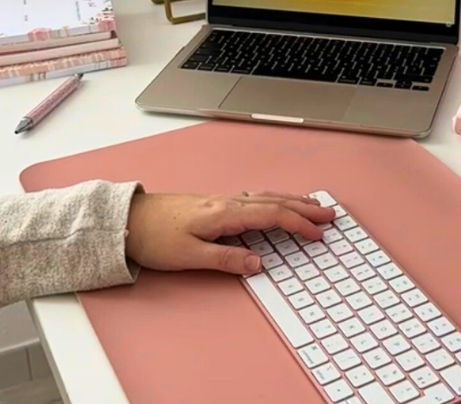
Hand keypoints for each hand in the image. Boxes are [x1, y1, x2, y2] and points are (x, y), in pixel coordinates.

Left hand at [125, 190, 334, 274]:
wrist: (130, 220)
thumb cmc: (155, 238)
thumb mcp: (189, 256)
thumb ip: (226, 259)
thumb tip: (259, 263)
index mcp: (226, 213)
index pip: (273, 216)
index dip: (299, 224)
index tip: (319, 233)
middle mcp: (228, 203)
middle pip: (276, 202)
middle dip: (305, 208)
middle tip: (330, 214)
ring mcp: (222, 201)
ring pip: (267, 197)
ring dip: (292, 201)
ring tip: (313, 205)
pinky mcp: (216, 205)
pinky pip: (256, 198)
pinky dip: (274, 200)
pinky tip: (275, 202)